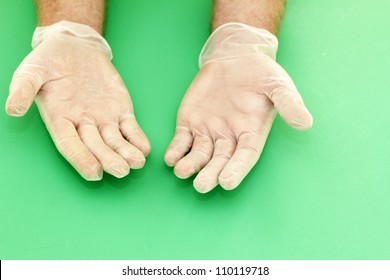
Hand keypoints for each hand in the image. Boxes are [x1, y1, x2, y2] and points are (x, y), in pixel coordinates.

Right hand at [5, 21, 149, 179]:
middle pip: (96, 147)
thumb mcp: (32, 71)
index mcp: (60, 120)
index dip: (81, 159)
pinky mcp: (120, 111)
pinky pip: (130, 128)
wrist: (75, 47)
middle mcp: (82, 125)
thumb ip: (23, 89)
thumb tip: (13, 108)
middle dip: (109, 160)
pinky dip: (137, 138)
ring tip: (137, 162)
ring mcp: (104, 119)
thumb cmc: (49, 61)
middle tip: (121, 171)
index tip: (93, 172)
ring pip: (115, 141)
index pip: (70, 145)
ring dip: (126, 153)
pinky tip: (144, 148)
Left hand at [164, 23, 311, 192]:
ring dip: (190, 165)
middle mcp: (228, 138)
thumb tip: (305, 122)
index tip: (227, 182)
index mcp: (251, 133)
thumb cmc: (260, 73)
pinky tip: (170, 158)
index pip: (244, 156)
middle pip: (219, 161)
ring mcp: (208, 132)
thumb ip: (288, 103)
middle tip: (201, 186)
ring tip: (182, 171)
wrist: (235, 57)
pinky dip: (176, 149)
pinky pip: (181, 140)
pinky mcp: (190, 122)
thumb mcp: (278, 85)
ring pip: (199, 154)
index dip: (236, 169)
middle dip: (210, 173)